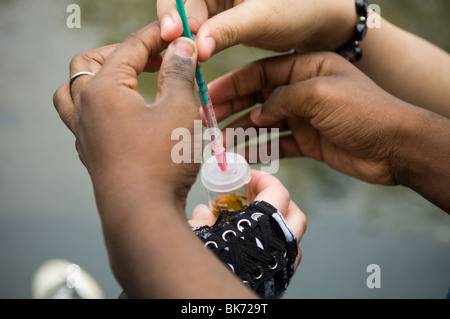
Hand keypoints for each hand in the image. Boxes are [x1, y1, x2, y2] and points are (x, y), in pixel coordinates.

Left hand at [53, 22, 200, 210]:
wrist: (142, 215)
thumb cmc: (161, 162)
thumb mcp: (179, 109)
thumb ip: (179, 73)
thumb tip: (181, 48)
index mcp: (102, 90)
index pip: (129, 47)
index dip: (156, 36)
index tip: (178, 33)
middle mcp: (85, 109)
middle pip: (88, 63)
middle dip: (120, 53)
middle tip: (151, 57)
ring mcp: (84, 133)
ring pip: (75, 92)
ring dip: (98, 78)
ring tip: (125, 80)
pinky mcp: (92, 153)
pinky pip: (84, 118)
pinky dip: (100, 106)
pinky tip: (127, 115)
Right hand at [157, 0, 356, 60]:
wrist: (321, 20)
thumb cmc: (299, 8)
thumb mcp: (262, 17)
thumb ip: (227, 29)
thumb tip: (198, 47)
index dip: (173, 9)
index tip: (174, 34)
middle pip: (182, 5)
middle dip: (177, 29)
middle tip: (176, 52)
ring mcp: (219, 4)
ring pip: (190, 22)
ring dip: (186, 41)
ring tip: (186, 61)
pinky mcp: (225, 21)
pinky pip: (204, 33)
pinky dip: (199, 47)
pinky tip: (197, 62)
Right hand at [189, 169, 306, 270]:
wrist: (218, 302)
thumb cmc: (213, 266)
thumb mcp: (197, 237)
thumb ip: (201, 220)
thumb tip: (203, 211)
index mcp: (265, 225)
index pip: (278, 191)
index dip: (264, 179)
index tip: (247, 177)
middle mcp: (282, 242)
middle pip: (294, 211)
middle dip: (276, 199)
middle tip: (253, 196)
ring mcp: (285, 261)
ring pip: (294, 235)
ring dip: (279, 222)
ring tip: (255, 221)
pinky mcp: (281, 277)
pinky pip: (288, 254)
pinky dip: (277, 243)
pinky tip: (256, 245)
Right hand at [208, 51, 418, 185]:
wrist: (395, 148)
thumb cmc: (363, 112)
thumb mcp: (318, 94)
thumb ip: (282, 99)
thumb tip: (257, 114)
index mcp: (307, 67)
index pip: (261, 72)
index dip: (234, 83)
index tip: (210, 94)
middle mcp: (303, 91)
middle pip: (258, 98)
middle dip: (232, 108)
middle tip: (207, 121)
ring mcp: (305, 117)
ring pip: (265, 123)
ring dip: (242, 132)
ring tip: (219, 143)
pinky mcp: (309, 141)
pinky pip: (278, 144)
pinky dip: (261, 150)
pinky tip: (242, 156)